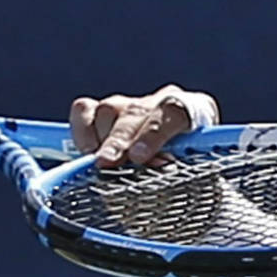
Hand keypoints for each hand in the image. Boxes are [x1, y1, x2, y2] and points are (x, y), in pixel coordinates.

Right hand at [69, 85, 217, 166]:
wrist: (182, 158)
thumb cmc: (190, 168)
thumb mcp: (193, 171)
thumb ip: (177, 172)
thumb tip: (159, 173)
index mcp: (194, 110)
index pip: (173, 111)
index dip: (153, 134)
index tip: (139, 157)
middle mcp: (160, 103)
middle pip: (136, 113)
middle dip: (119, 140)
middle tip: (107, 163)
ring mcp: (131, 104)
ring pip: (109, 110)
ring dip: (103, 141)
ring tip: (103, 165)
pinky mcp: (103, 109)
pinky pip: (84, 110)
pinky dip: (82, 131)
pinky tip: (88, 153)